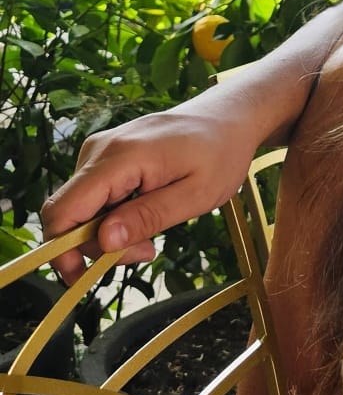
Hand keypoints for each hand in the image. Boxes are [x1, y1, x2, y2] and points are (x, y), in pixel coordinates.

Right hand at [41, 104, 259, 282]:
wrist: (228, 117)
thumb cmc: (220, 153)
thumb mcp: (196, 195)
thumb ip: (148, 217)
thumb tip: (105, 241)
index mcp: (119, 158)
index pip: (62, 210)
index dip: (61, 250)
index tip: (85, 277)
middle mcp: (99, 150)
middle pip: (68, 214)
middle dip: (96, 246)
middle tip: (146, 252)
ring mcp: (100, 150)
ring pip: (81, 208)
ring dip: (108, 233)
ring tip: (153, 235)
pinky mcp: (106, 156)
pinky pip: (94, 196)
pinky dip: (113, 216)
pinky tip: (147, 214)